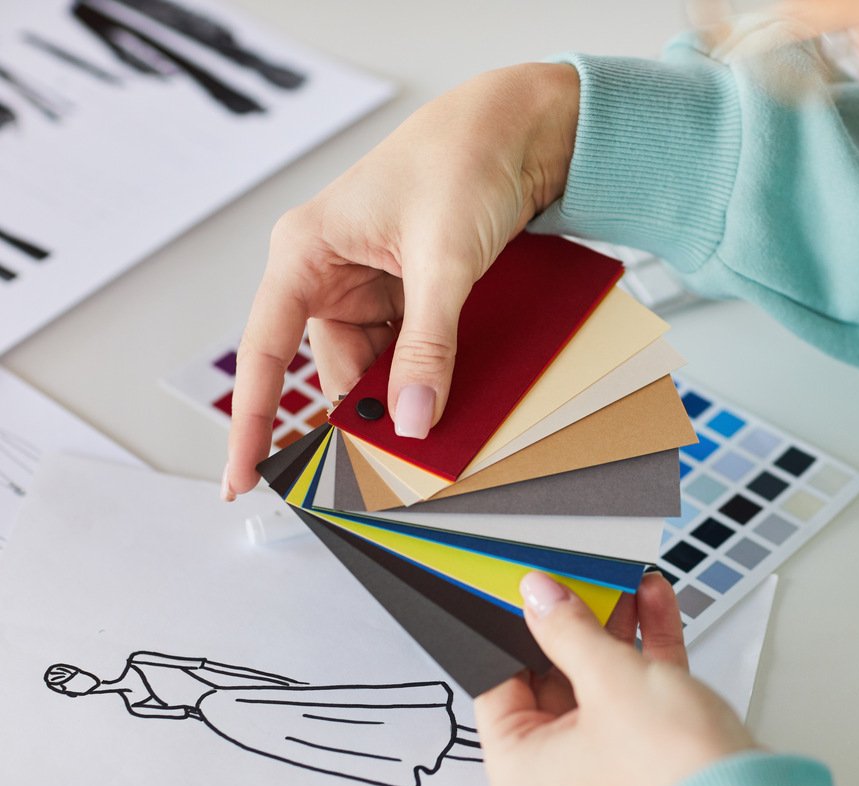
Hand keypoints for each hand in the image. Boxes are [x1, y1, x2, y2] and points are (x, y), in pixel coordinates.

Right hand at [223, 62, 580, 498]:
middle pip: (328, 370)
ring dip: (399, 397)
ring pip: (372, 367)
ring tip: (429, 428)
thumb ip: (427, 344)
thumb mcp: (443, 263)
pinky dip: (423, 375)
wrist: (514, 130)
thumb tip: (414, 418)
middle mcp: (325, 271)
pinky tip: (444, 394)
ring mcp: (367, 284)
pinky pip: (404, 351)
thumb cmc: (460, 163)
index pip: (265, 354)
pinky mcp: (404, 292)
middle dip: (357, 417)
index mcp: (305, 253)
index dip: (252, 423)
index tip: (240, 479)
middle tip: (384, 468)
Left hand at [476, 573, 755, 785]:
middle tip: (582, 582)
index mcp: (522, 770)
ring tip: (622, 583)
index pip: (500, 685)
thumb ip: (568, 629)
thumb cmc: (669, 772)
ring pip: (600, 679)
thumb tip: (540, 598)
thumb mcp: (607, 677)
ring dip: (616, 627)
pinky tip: (654, 602)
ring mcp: (606, 761)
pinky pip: (636, 688)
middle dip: (576, 623)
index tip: (531, 594)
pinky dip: (645, 646)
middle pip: (553, 678)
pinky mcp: (648, 750)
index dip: (515, 632)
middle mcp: (559, 772)